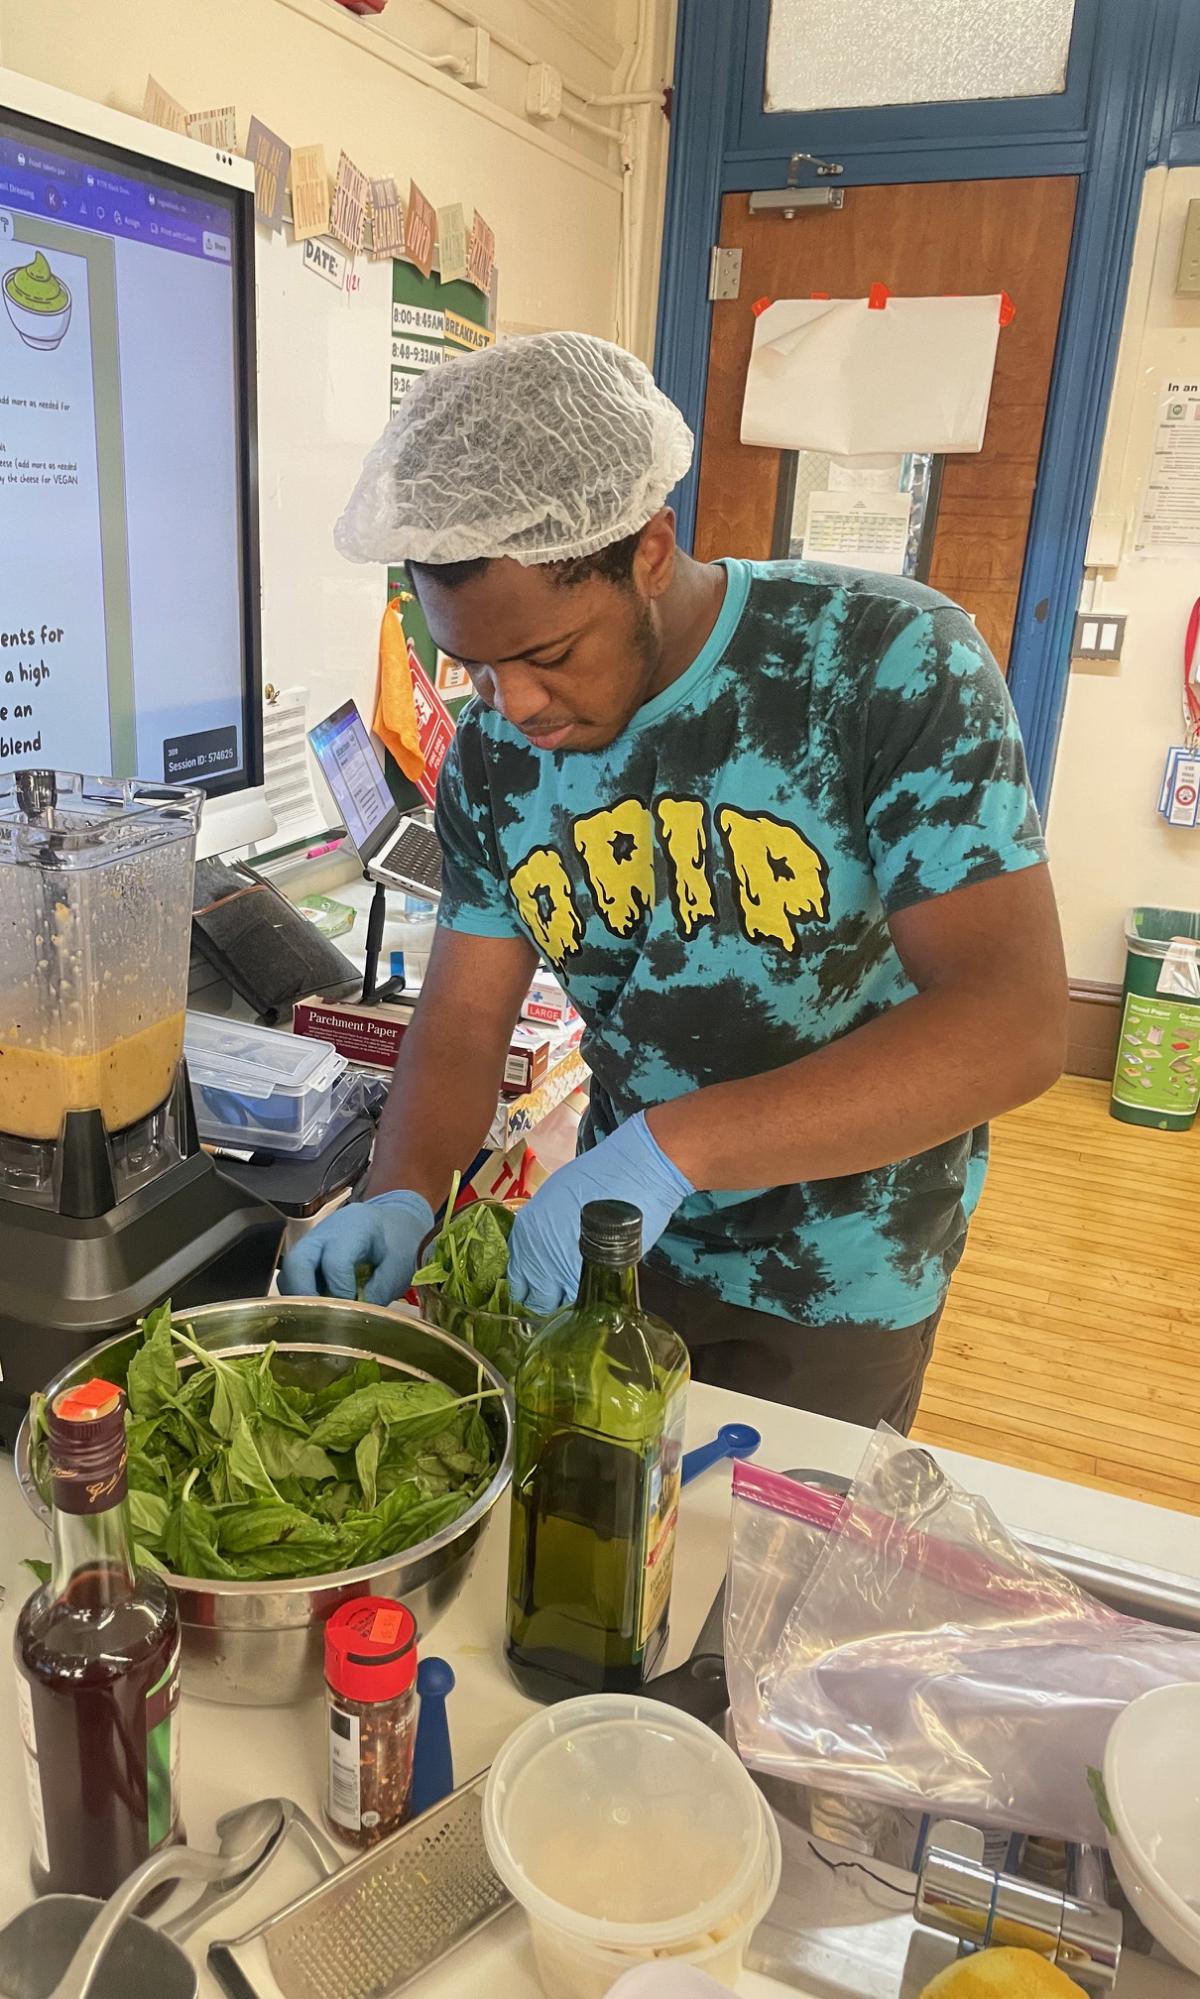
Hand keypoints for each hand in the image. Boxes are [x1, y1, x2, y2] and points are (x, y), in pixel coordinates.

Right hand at [278, 1190, 433, 1305]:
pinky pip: (292, 1279)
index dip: (340, 1291)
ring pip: (289, 1272)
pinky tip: (319, 1312)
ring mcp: (311, 1244)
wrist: (392, 1224)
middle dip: (303, 1295)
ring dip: (298, 1299)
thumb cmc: (399, 1243)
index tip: (350, 1313)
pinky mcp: (306, 1258)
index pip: (335, 1262)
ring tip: (319, 1320)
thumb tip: (355, 1320)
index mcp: (354, 1227)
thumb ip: (379, 1291)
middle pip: (297, 1262)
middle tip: (318, 1321)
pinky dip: (301, 1297)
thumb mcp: (400, 1266)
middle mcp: (325, 1233)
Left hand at [508, 1113, 692, 1316]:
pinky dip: (586, 1301)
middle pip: (533, 1300)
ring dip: (565, 1303)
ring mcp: (561, 1272)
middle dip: (543, 1300)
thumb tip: (547, 1247)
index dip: (529, 1285)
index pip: (516, 1279)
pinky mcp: (592, 1279)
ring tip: (579, 1292)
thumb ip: (543, 1230)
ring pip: (557, 1306)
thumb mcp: (554, 1201)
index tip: (539, 1286)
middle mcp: (536, 1258)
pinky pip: (582, 1302)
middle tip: (558, 1296)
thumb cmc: (596, 1178)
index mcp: (524, 1235)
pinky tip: (594, 1291)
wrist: (630, 1175)